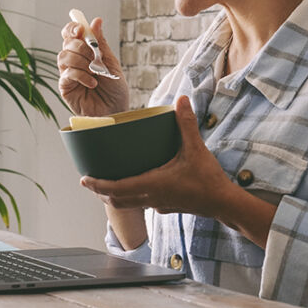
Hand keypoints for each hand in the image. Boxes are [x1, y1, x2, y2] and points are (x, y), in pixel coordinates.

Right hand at [58, 15, 128, 116]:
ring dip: (82, 61)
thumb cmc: (115, 89)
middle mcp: (73, 62)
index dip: (73, 28)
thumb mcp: (111, 62)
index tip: (81, 30)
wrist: (117, 110)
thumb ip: (101, 43)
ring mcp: (68, 74)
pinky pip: (67, 74)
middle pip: (67, 43)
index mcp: (84, 52)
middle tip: (95, 57)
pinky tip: (92, 82)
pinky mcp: (65, 88)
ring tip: (95, 72)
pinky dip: (81, 75)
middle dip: (82, 47)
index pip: (70, 34)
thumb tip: (96, 21)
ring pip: (64, 57)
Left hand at [80, 96, 235, 217]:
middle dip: (101, 192)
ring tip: (106, 184)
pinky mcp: (166, 208)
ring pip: (128, 204)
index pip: (116, 189)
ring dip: (115, 196)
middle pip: (117, 200)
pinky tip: (137, 186)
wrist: (223, 203)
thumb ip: (186, 124)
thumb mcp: (196, 149)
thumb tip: (182, 100)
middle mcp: (151, 198)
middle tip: (89, 181)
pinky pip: (142, 204)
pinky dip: (131, 197)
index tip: (84, 180)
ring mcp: (158, 206)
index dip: (97, 185)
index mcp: (152, 185)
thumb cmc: (208, 180)